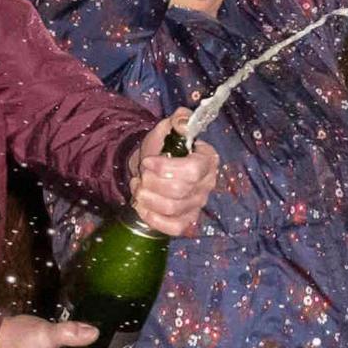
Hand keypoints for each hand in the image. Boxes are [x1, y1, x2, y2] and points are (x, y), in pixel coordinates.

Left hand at [127, 118, 218, 235]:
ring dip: (148, 198)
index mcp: (207, 160)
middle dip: (152, 182)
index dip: (166, 168)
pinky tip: (143, 207)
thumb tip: (182, 122)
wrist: (150, 169)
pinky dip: (152, 218)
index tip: (147, 162)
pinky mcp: (187, 220)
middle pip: (179, 190)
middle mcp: (207, 184)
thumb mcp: (166, 129)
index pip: (193, 169)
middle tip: (142, 175)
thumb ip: (178, 121)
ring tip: (140, 188)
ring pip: (172, 208)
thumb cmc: (160, 149)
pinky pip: (173, 227)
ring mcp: (198, 204)